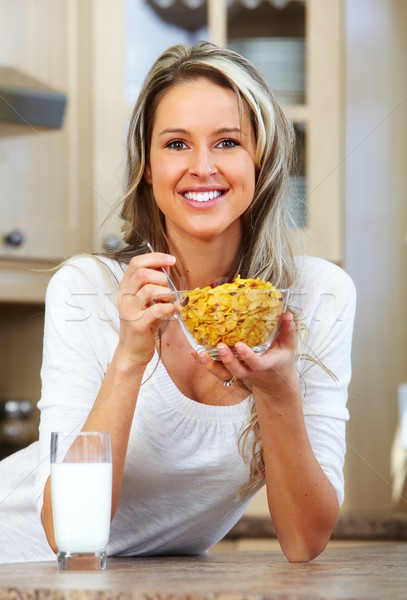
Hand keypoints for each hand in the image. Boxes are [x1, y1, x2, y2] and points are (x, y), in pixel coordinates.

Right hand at [115, 252, 175, 367]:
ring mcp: (129, 310)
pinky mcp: (137, 324)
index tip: (172, 260)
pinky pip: (157, 309)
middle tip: (168, 290)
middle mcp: (124, 296)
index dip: (156, 258)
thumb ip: (155, 282)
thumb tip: (166, 265)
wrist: (133, 349)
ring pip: (150, 289)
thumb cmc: (144, 322)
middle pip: (142, 273)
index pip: (137, 262)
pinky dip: (169, 308)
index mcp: (126, 286)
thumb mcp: (148, 299)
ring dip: (166, 294)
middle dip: (162, 278)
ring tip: (169, 302)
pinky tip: (171, 311)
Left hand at [196, 312, 298, 397]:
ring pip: (222, 373)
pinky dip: (204, 362)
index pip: (255, 363)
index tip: (239, 345)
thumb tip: (286, 313)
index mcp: (265, 365)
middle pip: (235, 370)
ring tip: (199, 352)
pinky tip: (193, 351)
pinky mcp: (230, 372)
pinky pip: (215, 369)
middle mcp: (249, 371)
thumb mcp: (288, 348)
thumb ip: (287, 331)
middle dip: (226, 360)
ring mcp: (238, 373)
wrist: (275, 385)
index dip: (247, 356)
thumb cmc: (281, 362)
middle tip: (219, 346)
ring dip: (209, 364)